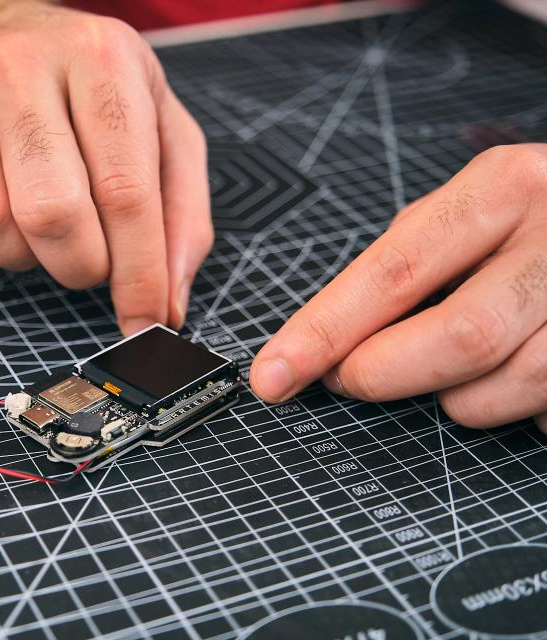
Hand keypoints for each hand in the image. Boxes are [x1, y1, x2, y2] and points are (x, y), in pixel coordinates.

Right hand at [0, 2, 212, 334]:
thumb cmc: (84, 89)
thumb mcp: (160, 123)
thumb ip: (182, 211)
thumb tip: (167, 303)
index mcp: (100, 58)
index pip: (124, 189)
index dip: (140, 274)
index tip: (146, 321)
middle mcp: (19, 68)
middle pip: (50, 210)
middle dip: (80, 265)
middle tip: (88, 257)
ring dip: (16, 254)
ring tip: (31, 223)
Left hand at [250, 145, 546, 430]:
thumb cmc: (531, 223)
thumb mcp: (471, 211)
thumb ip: (408, 263)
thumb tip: (329, 344)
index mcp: (502, 188)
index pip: (394, 271)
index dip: (325, 331)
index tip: (272, 376)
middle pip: (458, 336)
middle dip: (384, 374)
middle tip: (351, 379)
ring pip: (508, 386)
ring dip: (460, 399)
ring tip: (456, 369)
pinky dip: (522, 407)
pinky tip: (523, 370)